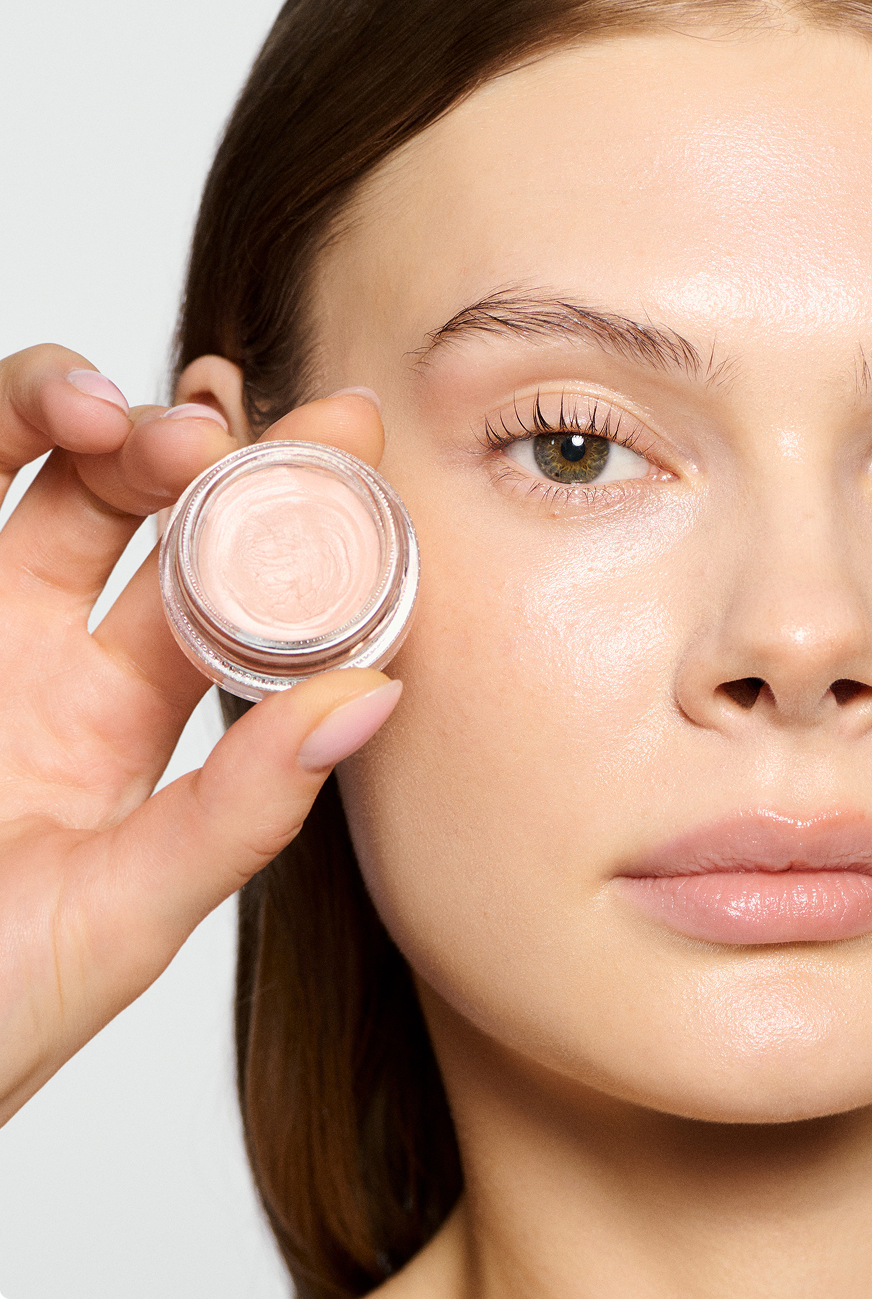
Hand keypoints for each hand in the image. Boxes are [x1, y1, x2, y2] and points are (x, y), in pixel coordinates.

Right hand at [0, 345, 399, 1124]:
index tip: (347, 431)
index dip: (293, 508)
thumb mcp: (130, 910)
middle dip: (194, 449)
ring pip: (43, 479)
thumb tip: (377, 694)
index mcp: (136, 718)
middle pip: (146, 511)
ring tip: (119, 421)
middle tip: (217, 431)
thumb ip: (247, 807)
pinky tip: (42, 413)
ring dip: (87, 421)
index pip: (237, 587)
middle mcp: (60, 660)